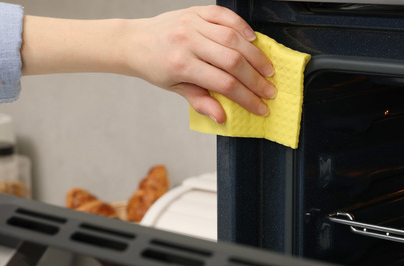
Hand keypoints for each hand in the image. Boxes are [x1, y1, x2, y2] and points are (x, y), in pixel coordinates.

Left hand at [122, 6, 276, 123]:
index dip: (247, 98)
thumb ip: (200, 101)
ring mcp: (192, 23)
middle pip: (233, 61)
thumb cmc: (156, 67)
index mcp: (181, 65)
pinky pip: (224, 15)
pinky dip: (241, 26)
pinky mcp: (195, 10)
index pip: (224, 84)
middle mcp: (188, 41)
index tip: (261, 107)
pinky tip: (252, 39)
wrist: (134, 41)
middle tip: (270, 90)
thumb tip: (223, 118)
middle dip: (256, 79)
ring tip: (267, 69)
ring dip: (255, 55)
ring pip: (233, 38)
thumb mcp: (175, 88)